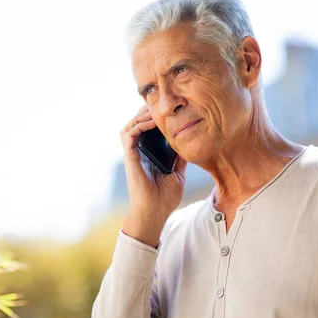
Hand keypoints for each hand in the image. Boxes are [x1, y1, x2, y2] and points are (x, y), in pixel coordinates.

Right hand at [119, 105, 186, 246]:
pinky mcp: (129, 157)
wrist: (155, 212)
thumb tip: (189, 144)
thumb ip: (180, 158)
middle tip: (160, 104)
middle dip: (146, 111)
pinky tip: (150, 121)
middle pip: (137, 123)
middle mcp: (139, 152)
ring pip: (130, 125)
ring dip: (140, 115)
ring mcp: (133, 154)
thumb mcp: (178, 173)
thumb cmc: (165, 198)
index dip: (154, 117)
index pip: (148, 130)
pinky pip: (129, 135)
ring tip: (154, 110)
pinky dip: (137, 125)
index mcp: (149, 154)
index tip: (167, 110)